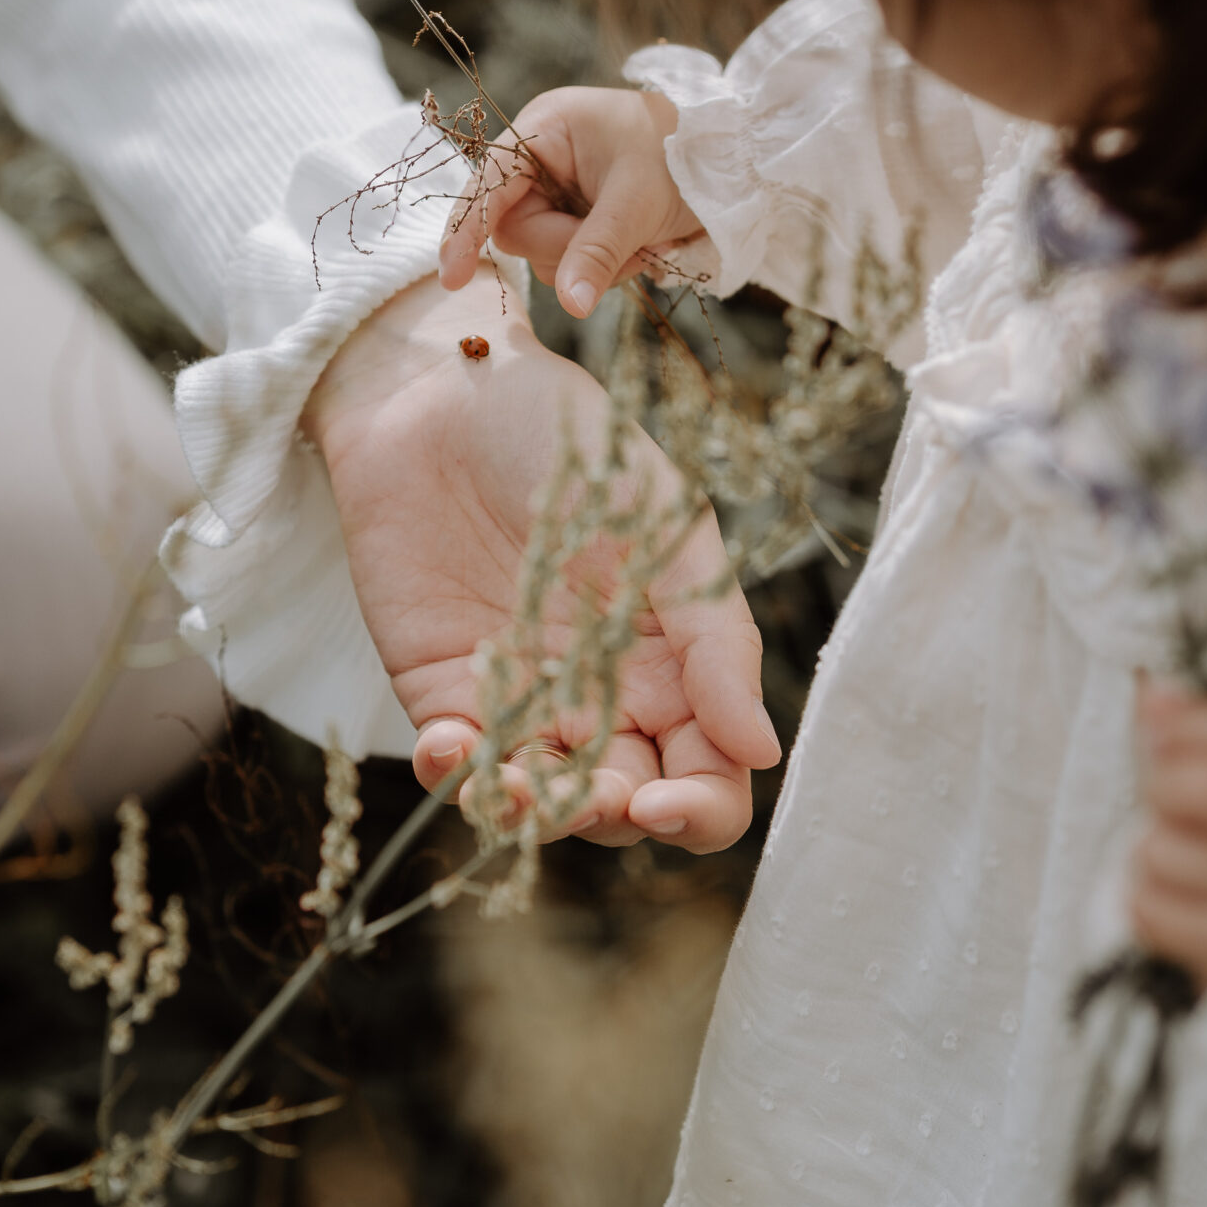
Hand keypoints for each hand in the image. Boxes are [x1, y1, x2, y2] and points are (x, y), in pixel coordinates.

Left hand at [304, 270, 778, 849]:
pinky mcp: (443, 689)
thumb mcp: (666, 528)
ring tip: (513, 787)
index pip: (709, 774)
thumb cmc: (572, 441)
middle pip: (627, 806)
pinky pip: (456, 764)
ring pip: (540, 805)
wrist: (445, 387)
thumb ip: (714, 642)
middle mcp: (605, 696)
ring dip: (529, 817)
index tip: (666, 799)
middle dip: (616, 818)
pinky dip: (452, 776)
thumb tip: (763, 752)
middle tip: (601, 795)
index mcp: (677, 665)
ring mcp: (523, 700)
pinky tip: (448, 747)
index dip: (698, 810)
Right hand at [437, 86, 701, 319]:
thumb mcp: (639, 203)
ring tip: (640, 241)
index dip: (466, 229)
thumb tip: (569, 304)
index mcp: (546, 129)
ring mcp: (557, 189)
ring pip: (543, 252)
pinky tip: (637, 247)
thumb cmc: (685, 159)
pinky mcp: (575, 216)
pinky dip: (600, 264)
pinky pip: (568, 259)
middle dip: (565, 246)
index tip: (454, 277)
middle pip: (514, 228)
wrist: (732, 162)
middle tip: (621, 243)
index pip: (488, 183)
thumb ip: (597, 252)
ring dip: (589, 261)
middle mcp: (541, 157)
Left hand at [1131, 685, 1206, 985]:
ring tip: (1190, 857)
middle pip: (1198, 786)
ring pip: (1164, 850)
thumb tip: (1154, 694)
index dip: (1192, 720)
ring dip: (1155, 849)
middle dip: (1164, 787)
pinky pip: (1149, 908)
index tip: (1166, 730)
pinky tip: (1184, 900)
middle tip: (1173, 800)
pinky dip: (1149, 900)